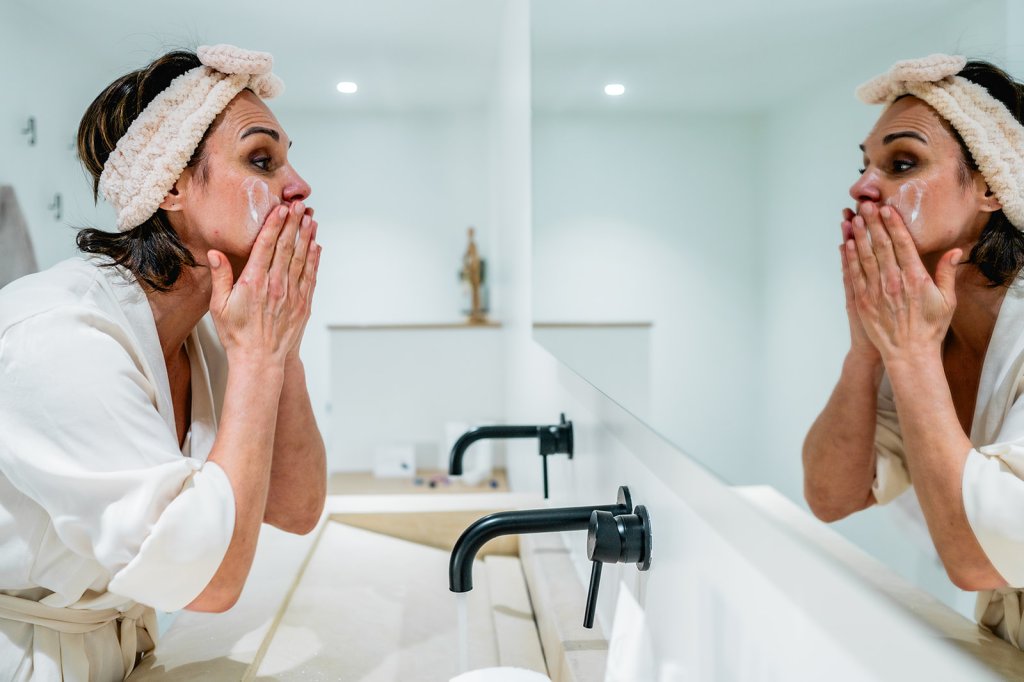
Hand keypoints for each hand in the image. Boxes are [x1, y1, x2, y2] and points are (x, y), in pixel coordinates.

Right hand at [207, 201, 320, 365]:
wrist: (259, 360)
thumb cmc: (237, 334)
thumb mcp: (219, 306)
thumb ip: (221, 277)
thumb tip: (216, 253)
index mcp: (254, 282)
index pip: (266, 246)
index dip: (275, 225)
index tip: (281, 209)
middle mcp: (275, 285)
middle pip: (287, 247)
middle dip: (294, 224)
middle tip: (300, 205)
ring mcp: (291, 294)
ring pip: (302, 259)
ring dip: (307, 237)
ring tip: (311, 218)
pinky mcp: (303, 304)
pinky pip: (310, 276)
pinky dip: (314, 259)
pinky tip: (316, 246)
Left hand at [845, 201, 960, 361]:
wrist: (909, 353)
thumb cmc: (929, 327)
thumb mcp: (946, 301)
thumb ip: (947, 274)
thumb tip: (955, 252)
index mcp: (915, 278)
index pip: (902, 245)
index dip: (893, 225)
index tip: (887, 209)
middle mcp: (893, 282)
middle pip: (881, 246)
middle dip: (873, 223)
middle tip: (866, 204)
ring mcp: (875, 291)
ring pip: (864, 257)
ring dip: (858, 236)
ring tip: (853, 218)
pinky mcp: (862, 301)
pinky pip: (854, 275)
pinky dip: (849, 258)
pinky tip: (845, 244)